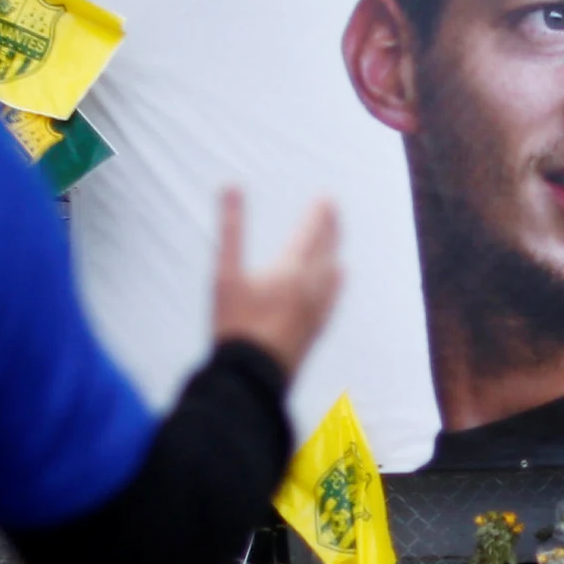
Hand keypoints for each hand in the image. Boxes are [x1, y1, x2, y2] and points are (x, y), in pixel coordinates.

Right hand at [208, 187, 340, 379]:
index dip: (319, 214)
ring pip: (334, 272)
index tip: (327, 198)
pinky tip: (338, 277)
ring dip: (335, 251)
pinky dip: (337, 278)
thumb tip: (231, 187)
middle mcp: (311, 287)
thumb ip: (231, 229)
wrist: (251, 376)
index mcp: (291, 270)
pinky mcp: (316, 328)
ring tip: (336, 240)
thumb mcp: (224, 275)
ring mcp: (317, 310)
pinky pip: (334, 295)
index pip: (311, 233)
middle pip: (328, 250)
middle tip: (334, 212)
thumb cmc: (234, 324)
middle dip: (332, 229)